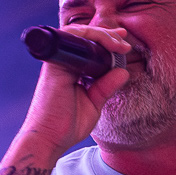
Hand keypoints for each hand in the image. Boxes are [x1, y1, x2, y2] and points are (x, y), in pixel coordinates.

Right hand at [20, 25, 131, 155]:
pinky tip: (108, 45)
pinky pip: (71, 39)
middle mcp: (63, 64)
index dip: (106, 43)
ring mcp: (57, 62)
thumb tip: (123, 72)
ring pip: (78, 34)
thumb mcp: (94, 104)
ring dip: (102, 35)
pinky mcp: (54, 64)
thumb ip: (106, 87)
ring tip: (120, 45)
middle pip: (84, 38)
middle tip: (125, 43)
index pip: (89, 50)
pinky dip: (90, 37)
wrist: (50, 140)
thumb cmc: (67, 126)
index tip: (124, 46)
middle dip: (108, 36)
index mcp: (71, 72)